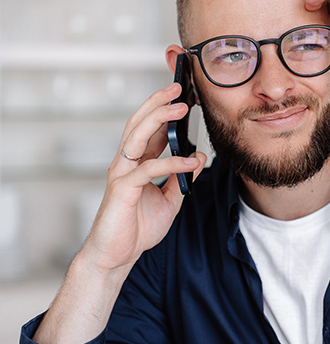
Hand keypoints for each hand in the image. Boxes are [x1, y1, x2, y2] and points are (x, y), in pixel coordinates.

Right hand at [33, 83, 206, 343]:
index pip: (149, 127)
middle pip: (140, 123)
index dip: (164, 109)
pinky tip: (189, 160)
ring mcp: (121, 173)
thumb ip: (182, 178)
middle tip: (179, 87)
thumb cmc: (139, 227)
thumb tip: (199, 157)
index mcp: (137, 162)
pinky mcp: (122, 189)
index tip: (184, 93)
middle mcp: (126, 162)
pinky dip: (170, 162)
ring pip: (137, 136)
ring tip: (180, 107)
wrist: (116, 256)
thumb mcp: (171, 199)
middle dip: (159, 103)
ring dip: (159, 119)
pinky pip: (148, 169)